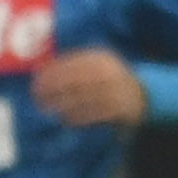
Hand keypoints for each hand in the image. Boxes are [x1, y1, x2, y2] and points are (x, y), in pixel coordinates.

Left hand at [31, 48, 147, 126]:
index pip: (73, 63)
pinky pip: (95, 113)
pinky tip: (65, 119)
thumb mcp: (96, 66)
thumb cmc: (108, 81)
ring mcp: (116, 89)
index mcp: (101, 58)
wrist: (141, 95)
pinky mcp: (120, 108)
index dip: (52, 72)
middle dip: (53, 88)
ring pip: (84, 97)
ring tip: (46, 109)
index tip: (36, 81)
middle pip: (76, 79)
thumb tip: (42, 71)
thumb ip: (73, 67)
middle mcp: (109, 71)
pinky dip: (78, 116)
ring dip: (62, 104)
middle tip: (37, 97)